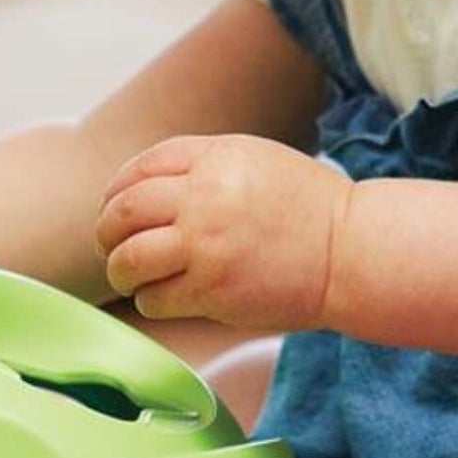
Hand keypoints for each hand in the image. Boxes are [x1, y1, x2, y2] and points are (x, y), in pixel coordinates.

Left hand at [95, 135, 350, 331]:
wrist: (351, 252)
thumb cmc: (308, 209)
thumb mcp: (256, 161)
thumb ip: (202, 166)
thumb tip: (144, 188)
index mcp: (215, 158)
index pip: (141, 168)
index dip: (117, 189)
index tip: (113, 206)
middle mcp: (204, 197)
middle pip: (123, 211)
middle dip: (106, 230)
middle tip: (111, 244)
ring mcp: (206, 246)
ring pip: (128, 259)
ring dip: (119, 269)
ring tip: (128, 275)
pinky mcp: (212, 290)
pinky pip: (154, 297)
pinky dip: (149, 298)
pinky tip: (162, 295)